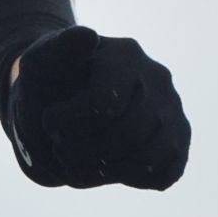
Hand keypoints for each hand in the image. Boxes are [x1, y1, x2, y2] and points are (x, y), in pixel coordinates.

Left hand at [3, 25, 188, 188]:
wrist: (62, 106)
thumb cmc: (49, 85)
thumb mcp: (39, 63)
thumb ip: (57, 50)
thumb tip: (87, 37)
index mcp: (126, 55)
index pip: (107, 103)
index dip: (69, 123)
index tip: (48, 122)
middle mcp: (158, 80)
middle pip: (128, 135)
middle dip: (83, 151)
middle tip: (59, 148)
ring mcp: (172, 113)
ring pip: (148, 160)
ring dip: (101, 172)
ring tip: (75, 163)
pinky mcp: (178, 145)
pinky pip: (162, 175)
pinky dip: (127, 178)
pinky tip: (103, 167)